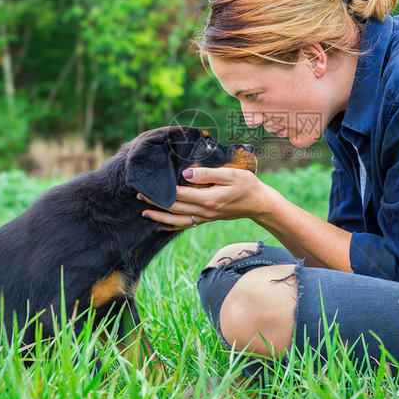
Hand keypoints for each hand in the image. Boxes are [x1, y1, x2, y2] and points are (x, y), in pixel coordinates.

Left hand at [139, 167, 269, 230]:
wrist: (259, 203)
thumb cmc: (246, 184)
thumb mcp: (229, 174)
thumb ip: (207, 174)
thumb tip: (185, 173)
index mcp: (209, 199)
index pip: (180, 195)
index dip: (162, 191)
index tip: (148, 186)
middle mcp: (205, 211)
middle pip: (175, 208)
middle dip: (155, 203)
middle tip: (138, 196)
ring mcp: (206, 217)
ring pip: (178, 220)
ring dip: (160, 217)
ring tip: (144, 213)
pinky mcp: (208, 218)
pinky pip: (186, 224)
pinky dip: (172, 225)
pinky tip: (161, 224)